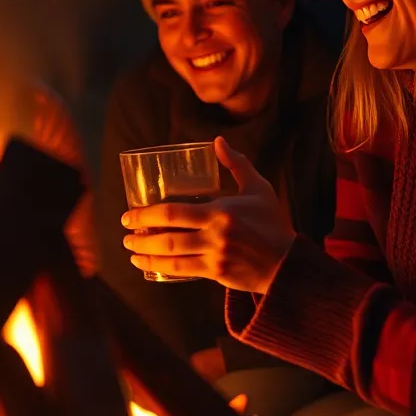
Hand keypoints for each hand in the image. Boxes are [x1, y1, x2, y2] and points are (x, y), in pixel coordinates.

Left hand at [120, 137, 295, 293]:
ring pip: (171, 256)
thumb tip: (218, 142)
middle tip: (125, 233)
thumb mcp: (259, 189)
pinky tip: (147, 266)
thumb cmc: (273, 223)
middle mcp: (215, 234)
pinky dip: (161, 268)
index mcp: (221, 211)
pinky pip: (182, 271)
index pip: (173, 213)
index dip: (145, 215)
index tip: (129, 215)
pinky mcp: (217, 273)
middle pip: (168, 235)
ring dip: (146, 253)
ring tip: (130, 250)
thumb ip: (237, 164)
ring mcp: (215, 256)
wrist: (290, 263)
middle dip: (140, 235)